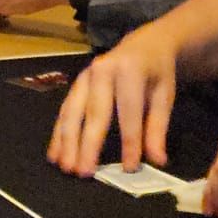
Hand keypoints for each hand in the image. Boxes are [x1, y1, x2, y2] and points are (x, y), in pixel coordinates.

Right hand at [48, 28, 177, 176]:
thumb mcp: (163, 96)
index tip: (129, 167)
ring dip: (66, 142)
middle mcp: (102, 70)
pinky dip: (58, 135)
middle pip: (94, 112)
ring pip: (72, 113)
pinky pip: (63, 112)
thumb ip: (157, 128)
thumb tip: (157, 160)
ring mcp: (84, 78)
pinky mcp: (74, 86)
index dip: (129, 141)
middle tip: (83, 172)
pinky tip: (54, 155)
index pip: (129, 112)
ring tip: (65, 167)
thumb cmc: (154, 73)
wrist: (142, 45)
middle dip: (87, 145)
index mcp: (129, 69)